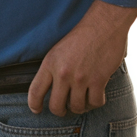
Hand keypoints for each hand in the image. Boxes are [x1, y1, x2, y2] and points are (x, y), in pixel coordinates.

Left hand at [28, 0, 136, 115]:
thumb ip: (52, 69)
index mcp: (49, 64)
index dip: (34, 105)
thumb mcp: (58, 50)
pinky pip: (95, 102)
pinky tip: (95, 96)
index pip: (35, 91)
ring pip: (77, 107)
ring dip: (80, 107)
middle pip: (56, 106)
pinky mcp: (98, 80)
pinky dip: (96, 102)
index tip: (36, 110)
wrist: (103, 25)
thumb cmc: (81, 37)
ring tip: (82, 101)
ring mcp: (81, 78)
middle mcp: (63, 73)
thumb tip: (49, 89)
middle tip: (64, 110)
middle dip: (60, 111)